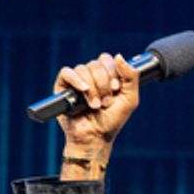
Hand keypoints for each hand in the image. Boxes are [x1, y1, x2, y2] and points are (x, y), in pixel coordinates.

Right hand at [54, 52, 140, 175]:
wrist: (96, 137)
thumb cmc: (112, 121)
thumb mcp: (130, 99)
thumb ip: (131, 77)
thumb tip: (119, 56)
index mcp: (106, 76)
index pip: (107, 59)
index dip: (113, 71)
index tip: (116, 89)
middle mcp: (91, 76)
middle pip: (96, 64)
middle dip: (104, 84)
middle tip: (106, 102)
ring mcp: (76, 81)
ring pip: (83, 69)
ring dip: (93, 89)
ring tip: (95, 105)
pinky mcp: (63, 87)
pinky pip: (67, 72)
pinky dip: (76, 80)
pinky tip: (83, 90)